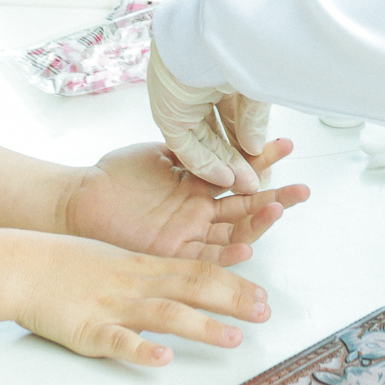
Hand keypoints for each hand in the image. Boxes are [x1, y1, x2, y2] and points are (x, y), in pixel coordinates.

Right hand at [7, 233, 270, 366]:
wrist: (21, 265)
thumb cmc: (66, 263)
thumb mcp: (117, 258)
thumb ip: (152, 272)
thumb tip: (185, 284)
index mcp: (143, 266)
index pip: (199, 271)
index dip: (235, 284)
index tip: (262, 296)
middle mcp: (136, 283)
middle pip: (193, 288)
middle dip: (233, 301)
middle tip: (265, 313)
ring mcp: (113, 305)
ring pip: (165, 313)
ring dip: (202, 325)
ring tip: (232, 337)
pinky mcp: (89, 329)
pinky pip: (118, 340)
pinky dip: (140, 348)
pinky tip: (161, 357)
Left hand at [62, 142, 308, 265]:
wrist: (82, 200)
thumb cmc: (116, 177)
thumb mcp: (160, 155)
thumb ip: (192, 149)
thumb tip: (222, 130)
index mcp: (198, 185)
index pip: (240, 172)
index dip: (263, 161)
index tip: (286, 145)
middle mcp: (199, 211)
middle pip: (246, 206)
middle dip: (275, 198)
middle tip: (302, 190)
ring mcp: (188, 232)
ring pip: (232, 231)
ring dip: (257, 223)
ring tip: (280, 209)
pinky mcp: (171, 251)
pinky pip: (205, 255)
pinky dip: (227, 251)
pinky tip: (247, 244)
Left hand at [147, 46, 268, 191]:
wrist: (212, 32)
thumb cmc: (238, 47)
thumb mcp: (254, 87)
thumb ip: (252, 119)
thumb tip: (255, 147)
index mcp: (218, 71)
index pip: (235, 111)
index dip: (250, 137)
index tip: (266, 159)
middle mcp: (197, 86)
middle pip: (219, 129)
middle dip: (239, 156)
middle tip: (258, 178)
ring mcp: (180, 100)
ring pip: (203, 141)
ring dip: (225, 164)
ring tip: (247, 185)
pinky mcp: (167, 113)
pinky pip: (185, 147)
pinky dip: (205, 164)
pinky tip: (227, 178)